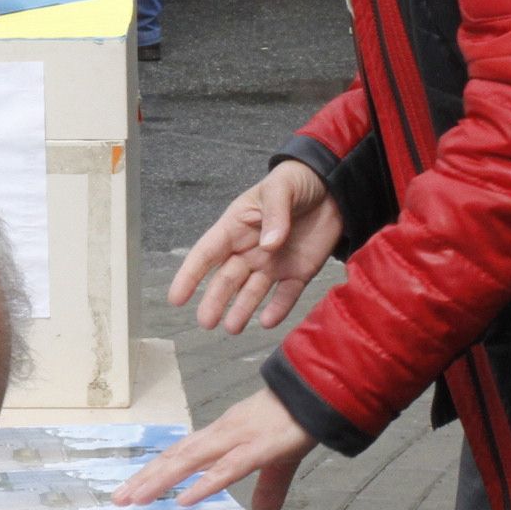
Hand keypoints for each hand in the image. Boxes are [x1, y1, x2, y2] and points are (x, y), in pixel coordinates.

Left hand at [111, 389, 316, 509]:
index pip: (180, 455)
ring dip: (162, 480)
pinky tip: (184, 497)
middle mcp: (221, 435)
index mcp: (222, 436)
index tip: (129, 489)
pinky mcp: (258, 447)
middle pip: (176, 457)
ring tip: (137, 498)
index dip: (153, 472)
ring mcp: (237, 438)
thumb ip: (267, 492)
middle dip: (145, 478)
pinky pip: (226, 468)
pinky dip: (203, 483)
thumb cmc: (294, 422)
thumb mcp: (278, 465)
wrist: (319, 393)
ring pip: (191, 461)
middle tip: (117, 500)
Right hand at [170, 161, 344, 333]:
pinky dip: (277, 309)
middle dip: (215, 300)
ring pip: (252, 292)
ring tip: (233, 328)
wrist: (334, 188)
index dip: (190, 275)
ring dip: (241, 309)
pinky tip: (268, 321)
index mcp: (237, 226)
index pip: (207, 252)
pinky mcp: (298, 273)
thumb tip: (268, 245)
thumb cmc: (298, 181)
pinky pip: (285, 295)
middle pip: (227, 279)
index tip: (176, 298)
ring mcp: (273, 263)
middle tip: (206, 322)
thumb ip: (275, 213)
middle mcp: (250, 249)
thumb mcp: (282, 187)